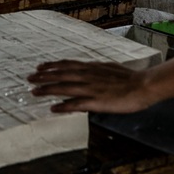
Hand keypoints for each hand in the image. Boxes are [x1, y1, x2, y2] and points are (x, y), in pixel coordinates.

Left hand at [27, 59, 154, 113]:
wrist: (143, 85)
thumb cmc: (129, 78)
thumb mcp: (109, 69)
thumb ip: (96, 70)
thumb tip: (86, 70)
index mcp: (92, 67)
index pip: (67, 64)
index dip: (52, 65)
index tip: (40, 66)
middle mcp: (88, 75)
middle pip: (61, 74)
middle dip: (44, 76)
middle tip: (29, 78)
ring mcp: (91, 88)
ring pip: (65, 87)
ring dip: (48, 89)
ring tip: (34, 92)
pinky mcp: (96, 101)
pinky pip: (76, 104)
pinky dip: (63, 106)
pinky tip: (53, 109)